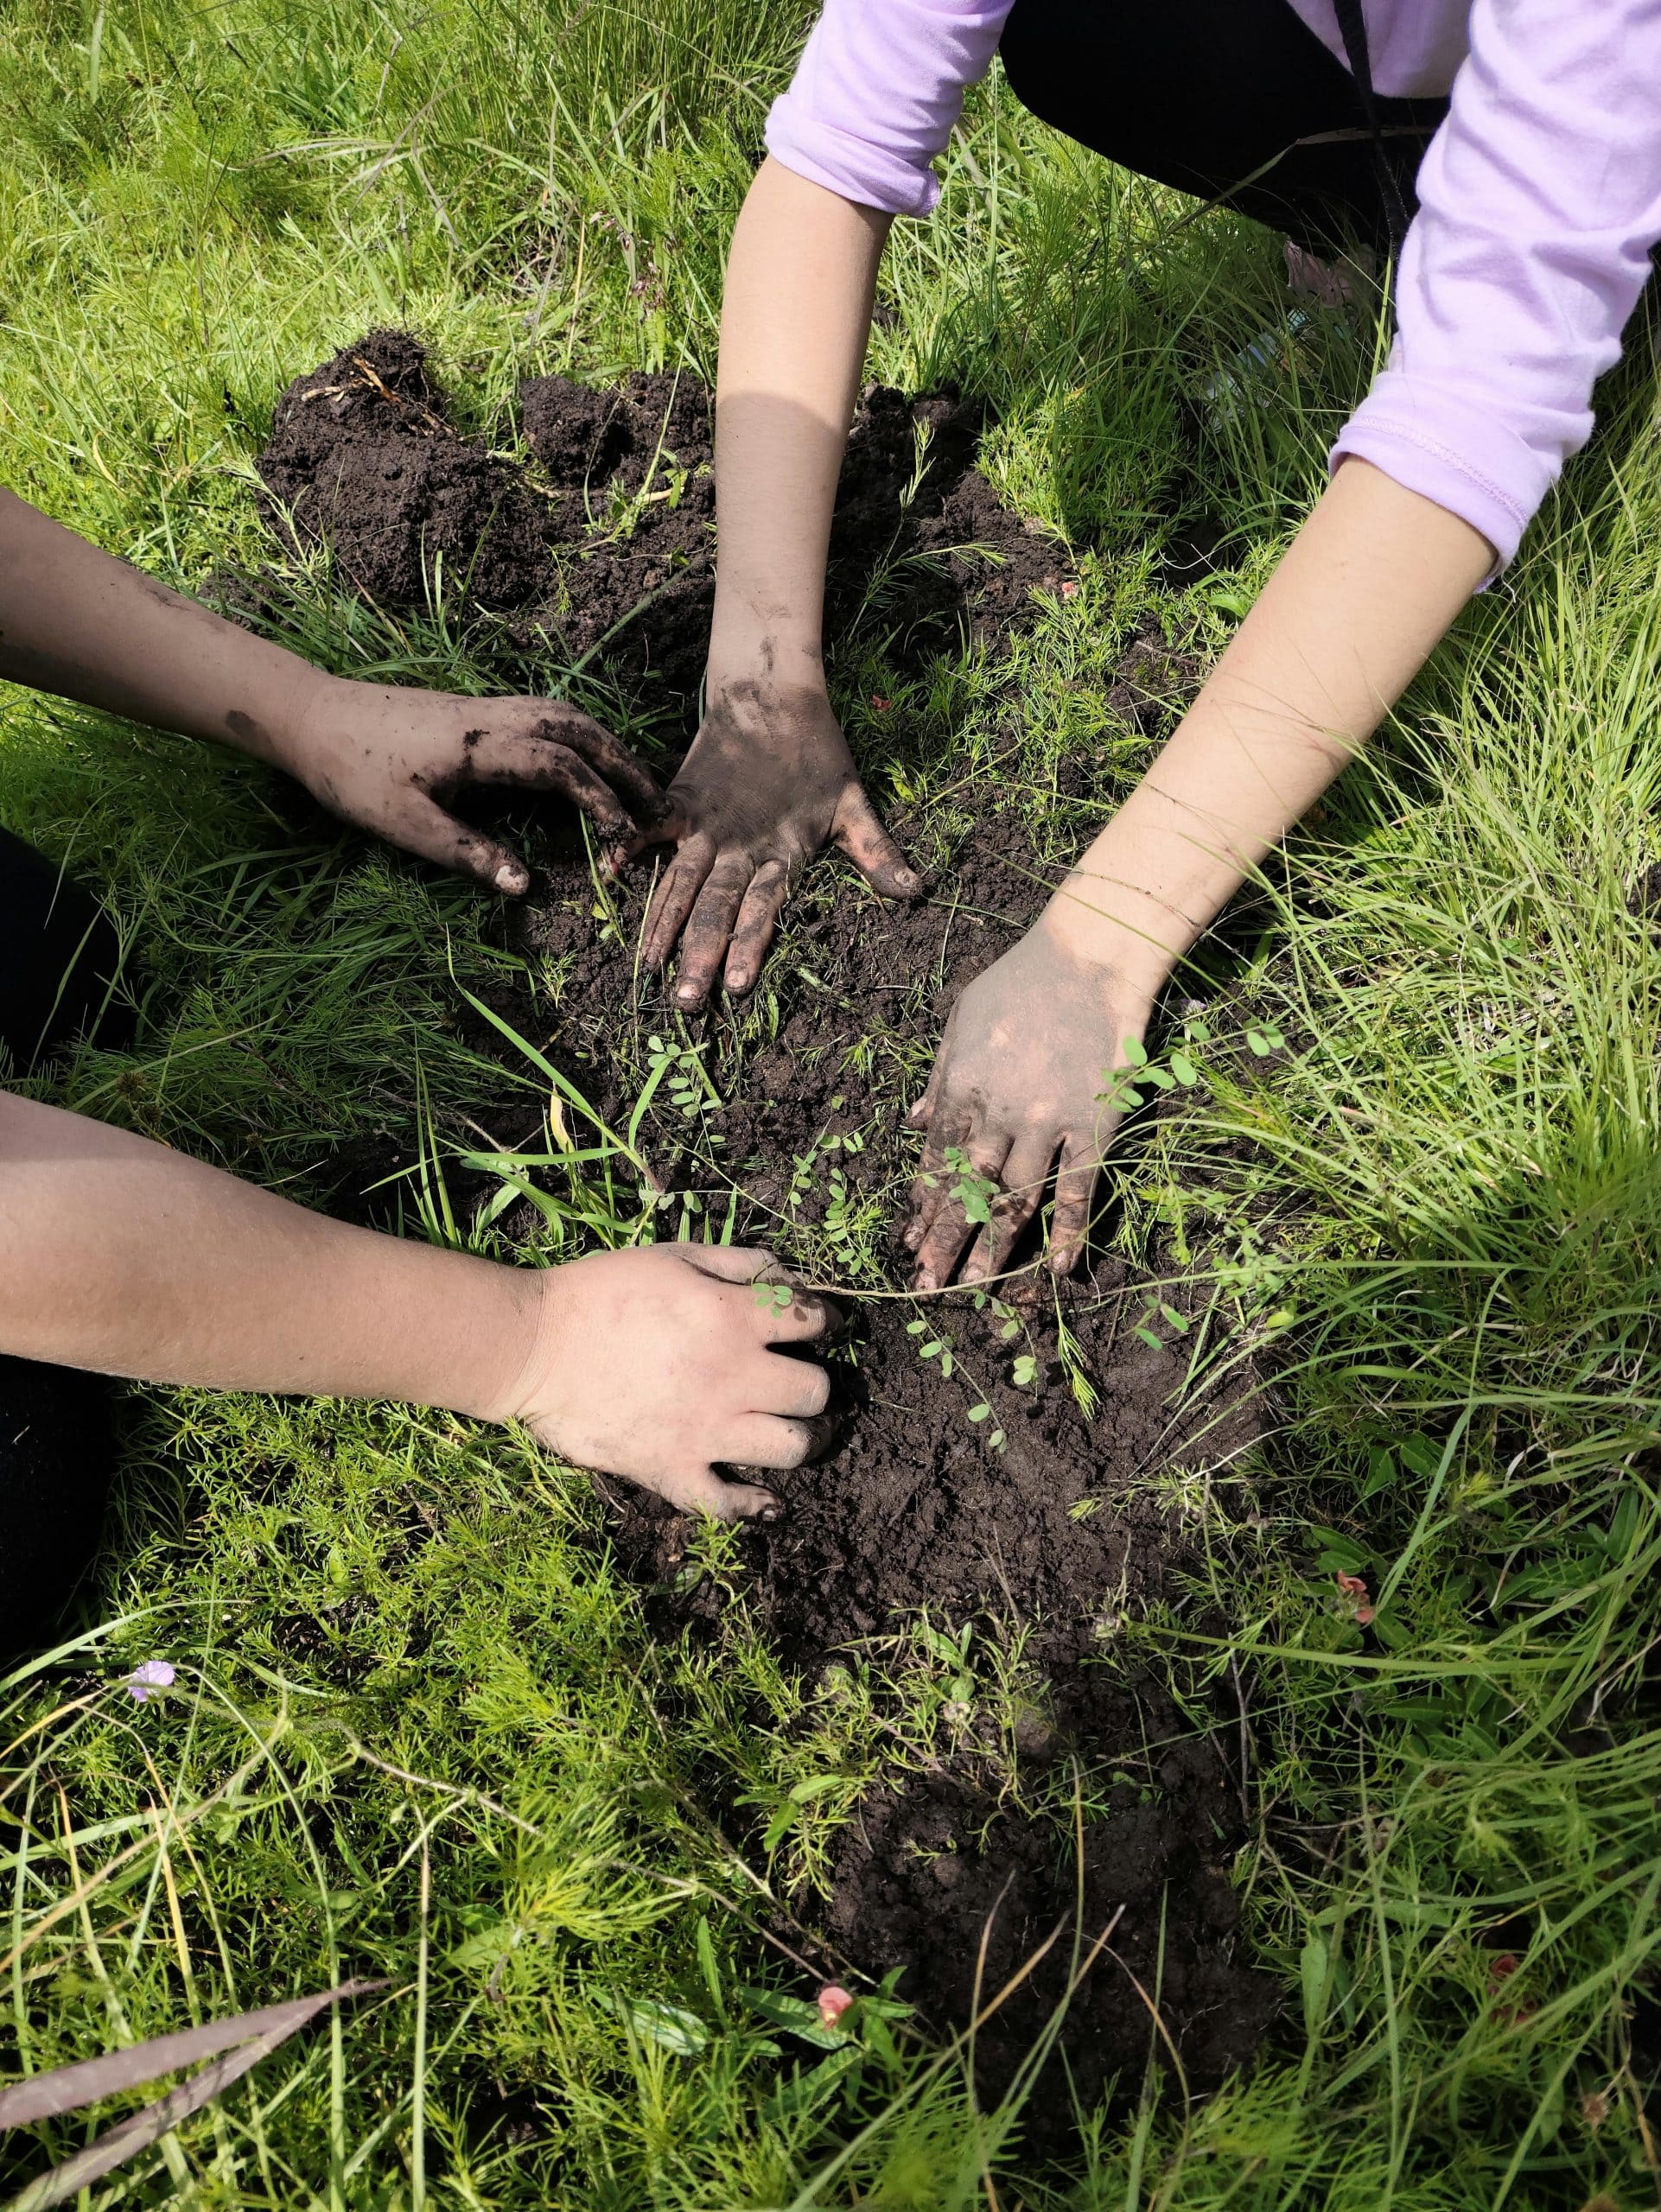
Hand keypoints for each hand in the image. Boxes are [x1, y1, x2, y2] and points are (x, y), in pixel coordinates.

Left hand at [276, 676, 664, 892]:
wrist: (310, 715)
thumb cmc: (352, 773)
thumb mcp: (405, 825)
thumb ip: (467, 853)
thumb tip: (524, 885)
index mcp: (479, 745)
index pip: (559, 764)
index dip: (599, 799)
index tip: (624, 834)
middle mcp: (491, 717)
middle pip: (577, 729)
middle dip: (623, 766)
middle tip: (659, 804)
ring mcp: (485, 707)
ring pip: (565, 714)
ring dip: (606, 747)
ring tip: (634, 783)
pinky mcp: (475, 709)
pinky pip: (545, 714)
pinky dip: (580, 736)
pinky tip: (585, 759)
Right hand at [503, 1243, 839, 1517]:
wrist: (534, 1345)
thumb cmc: (603, 1291)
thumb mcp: (676, 1256)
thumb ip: (740, 1262)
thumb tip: (789, 1277)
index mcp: (733, 1318)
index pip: (813, 1320)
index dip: (825, 1321)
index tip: (818, 1326)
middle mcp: (732, 1376)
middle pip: (815, 1392)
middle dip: (814, 1384)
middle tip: (797, 1381)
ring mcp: (705, 1430)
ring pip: (792, 1448)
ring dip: (801, 1439)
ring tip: (791, 1431)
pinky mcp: (672, 1470)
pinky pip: (730, 1505)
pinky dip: (755, 1506)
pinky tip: (767, 1499)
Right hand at [635, 681, 918, 1006]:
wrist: (774, 694)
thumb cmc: (818, 754)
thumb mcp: (854, 804)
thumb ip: (878, 852)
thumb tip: (917, 891)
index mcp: (782, 851)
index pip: (763, 908)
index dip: (750, 945)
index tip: (738, 986)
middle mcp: (740, 846)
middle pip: (717, 908)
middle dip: (700, 955)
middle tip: (687, 1002)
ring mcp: (707, 825)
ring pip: (682, 883)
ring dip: (663, 926)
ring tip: (647, 969)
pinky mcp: (682, 801)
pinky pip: (651, 828)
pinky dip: (630, 846)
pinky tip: (610, 872)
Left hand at [904, 921, 1155, 1289]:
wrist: (1092, 956)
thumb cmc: (1021, 981)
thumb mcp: (960, 1019)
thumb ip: (939, 1075)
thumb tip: (912, 1121)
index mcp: (963, 1087)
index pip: (935, 1160)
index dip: (923, 1206)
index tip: (910, 1243)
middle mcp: (1001, 1113)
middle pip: (967, 1190)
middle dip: (944, 1242)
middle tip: (927, 1287)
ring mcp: (1051, 1122)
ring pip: (1017, 1199)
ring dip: (993, 1248)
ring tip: (976, 1290)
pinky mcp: (1097, 1126)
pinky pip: (1079, 1188)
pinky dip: (1067, 1230)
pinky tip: (1053, 1267)